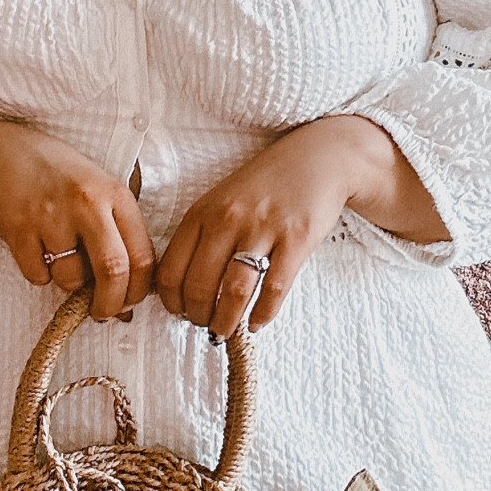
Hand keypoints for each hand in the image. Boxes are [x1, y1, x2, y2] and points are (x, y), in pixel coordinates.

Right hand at [0, 115, 152, 320]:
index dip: (138, 291)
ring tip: (63, 263)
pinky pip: (37, 275)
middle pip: (113, 270)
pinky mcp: (18, 227)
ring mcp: (51, 214)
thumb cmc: (64, 181)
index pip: (142, 256)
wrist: (8, 155)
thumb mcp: (102, 192)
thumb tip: (130, 296)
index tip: (130, 302)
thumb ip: (121, 234)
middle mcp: (86, 202)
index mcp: (116, 194)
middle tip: (102, 313)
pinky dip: (40, 274)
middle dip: (109, 303)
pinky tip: (38, 250)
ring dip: (69, 284)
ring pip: (70, 278)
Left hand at [153, 116, 390, 338]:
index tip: (179, 313)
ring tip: (225, 332)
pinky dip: (263, 313)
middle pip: (200, 285)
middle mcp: (228, 219)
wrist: (318, 158)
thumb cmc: (266, 185)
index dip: (171, 301)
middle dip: (198, 316)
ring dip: (226, 321)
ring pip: (234, 291)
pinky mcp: (297, 238)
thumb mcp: (222, 200)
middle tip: (204, 326)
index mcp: (203, 212)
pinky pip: (275, 287)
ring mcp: (263, 228)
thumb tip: (183, 287)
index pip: (171, 269)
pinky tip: (257, 323)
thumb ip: (202, 235)